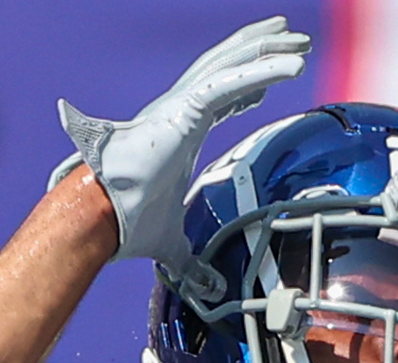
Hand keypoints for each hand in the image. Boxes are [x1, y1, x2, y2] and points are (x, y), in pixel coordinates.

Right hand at [48, 17, 309, 270]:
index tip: (273, 74)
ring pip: (231, 65)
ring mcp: (179, 105)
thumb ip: (192, 265)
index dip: (249, 83)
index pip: (221, 97)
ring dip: (266, 50)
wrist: (101, 216)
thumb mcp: (172, 246)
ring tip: (296, 38)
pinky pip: (230, 83)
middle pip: (228, 68)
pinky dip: (261, 72)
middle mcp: (178, 109)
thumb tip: (209, 291)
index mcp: (179, 130)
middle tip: (292, 36)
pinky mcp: (183, 110)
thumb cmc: (125, 222)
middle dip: (260, 49)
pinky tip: (289, 66)